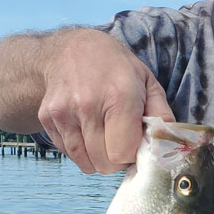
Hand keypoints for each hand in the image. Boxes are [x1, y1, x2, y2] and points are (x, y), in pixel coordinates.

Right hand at [38, 28, 173, 173]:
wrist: (71, 49)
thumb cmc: (115, 67)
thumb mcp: (147, 82)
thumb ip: (161, 116)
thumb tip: (166, 144)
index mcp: (119, 96)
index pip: (122, 154)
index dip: (132, 156)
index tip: (135, 144)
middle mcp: (88, 105)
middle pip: (103, 163)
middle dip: (117, 160)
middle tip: (121, 142)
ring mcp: (63, 113)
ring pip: (85, 163)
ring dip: (99, 158)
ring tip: (105, 135)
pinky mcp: (47, 119)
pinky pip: (69, 153)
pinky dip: (81, 151)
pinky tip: (88, 130)